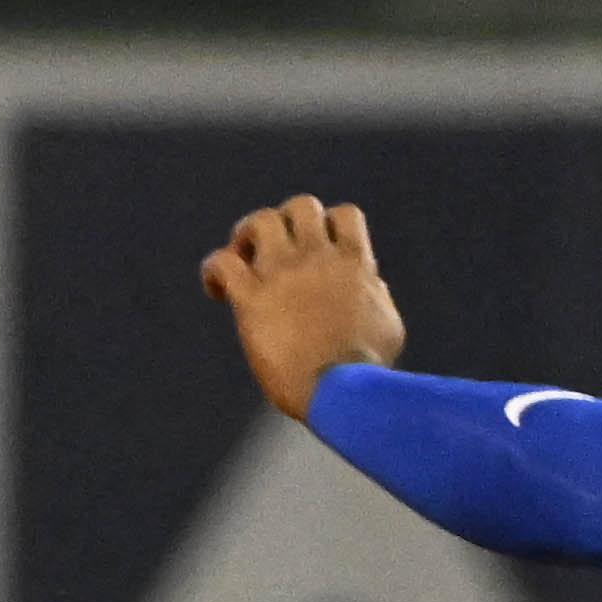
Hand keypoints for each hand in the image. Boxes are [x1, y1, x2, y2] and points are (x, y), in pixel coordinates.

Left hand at [198, 195, 408, 417]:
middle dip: (285, 222)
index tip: (317, 253)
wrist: (342, 395)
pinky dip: (214, 271)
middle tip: (273, 252)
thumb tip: (369, 282)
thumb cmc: (368, 372)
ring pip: (259, 222)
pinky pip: (222, 263)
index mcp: (354, 263)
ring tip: (242, 261)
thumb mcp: (387, 324)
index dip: (328, 227)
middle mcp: (317, 258)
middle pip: (300, 206)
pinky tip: (218, 292)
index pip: (343, 215)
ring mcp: (282, 275)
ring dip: (247, 236)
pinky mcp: (252, 300)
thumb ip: (375, 294)